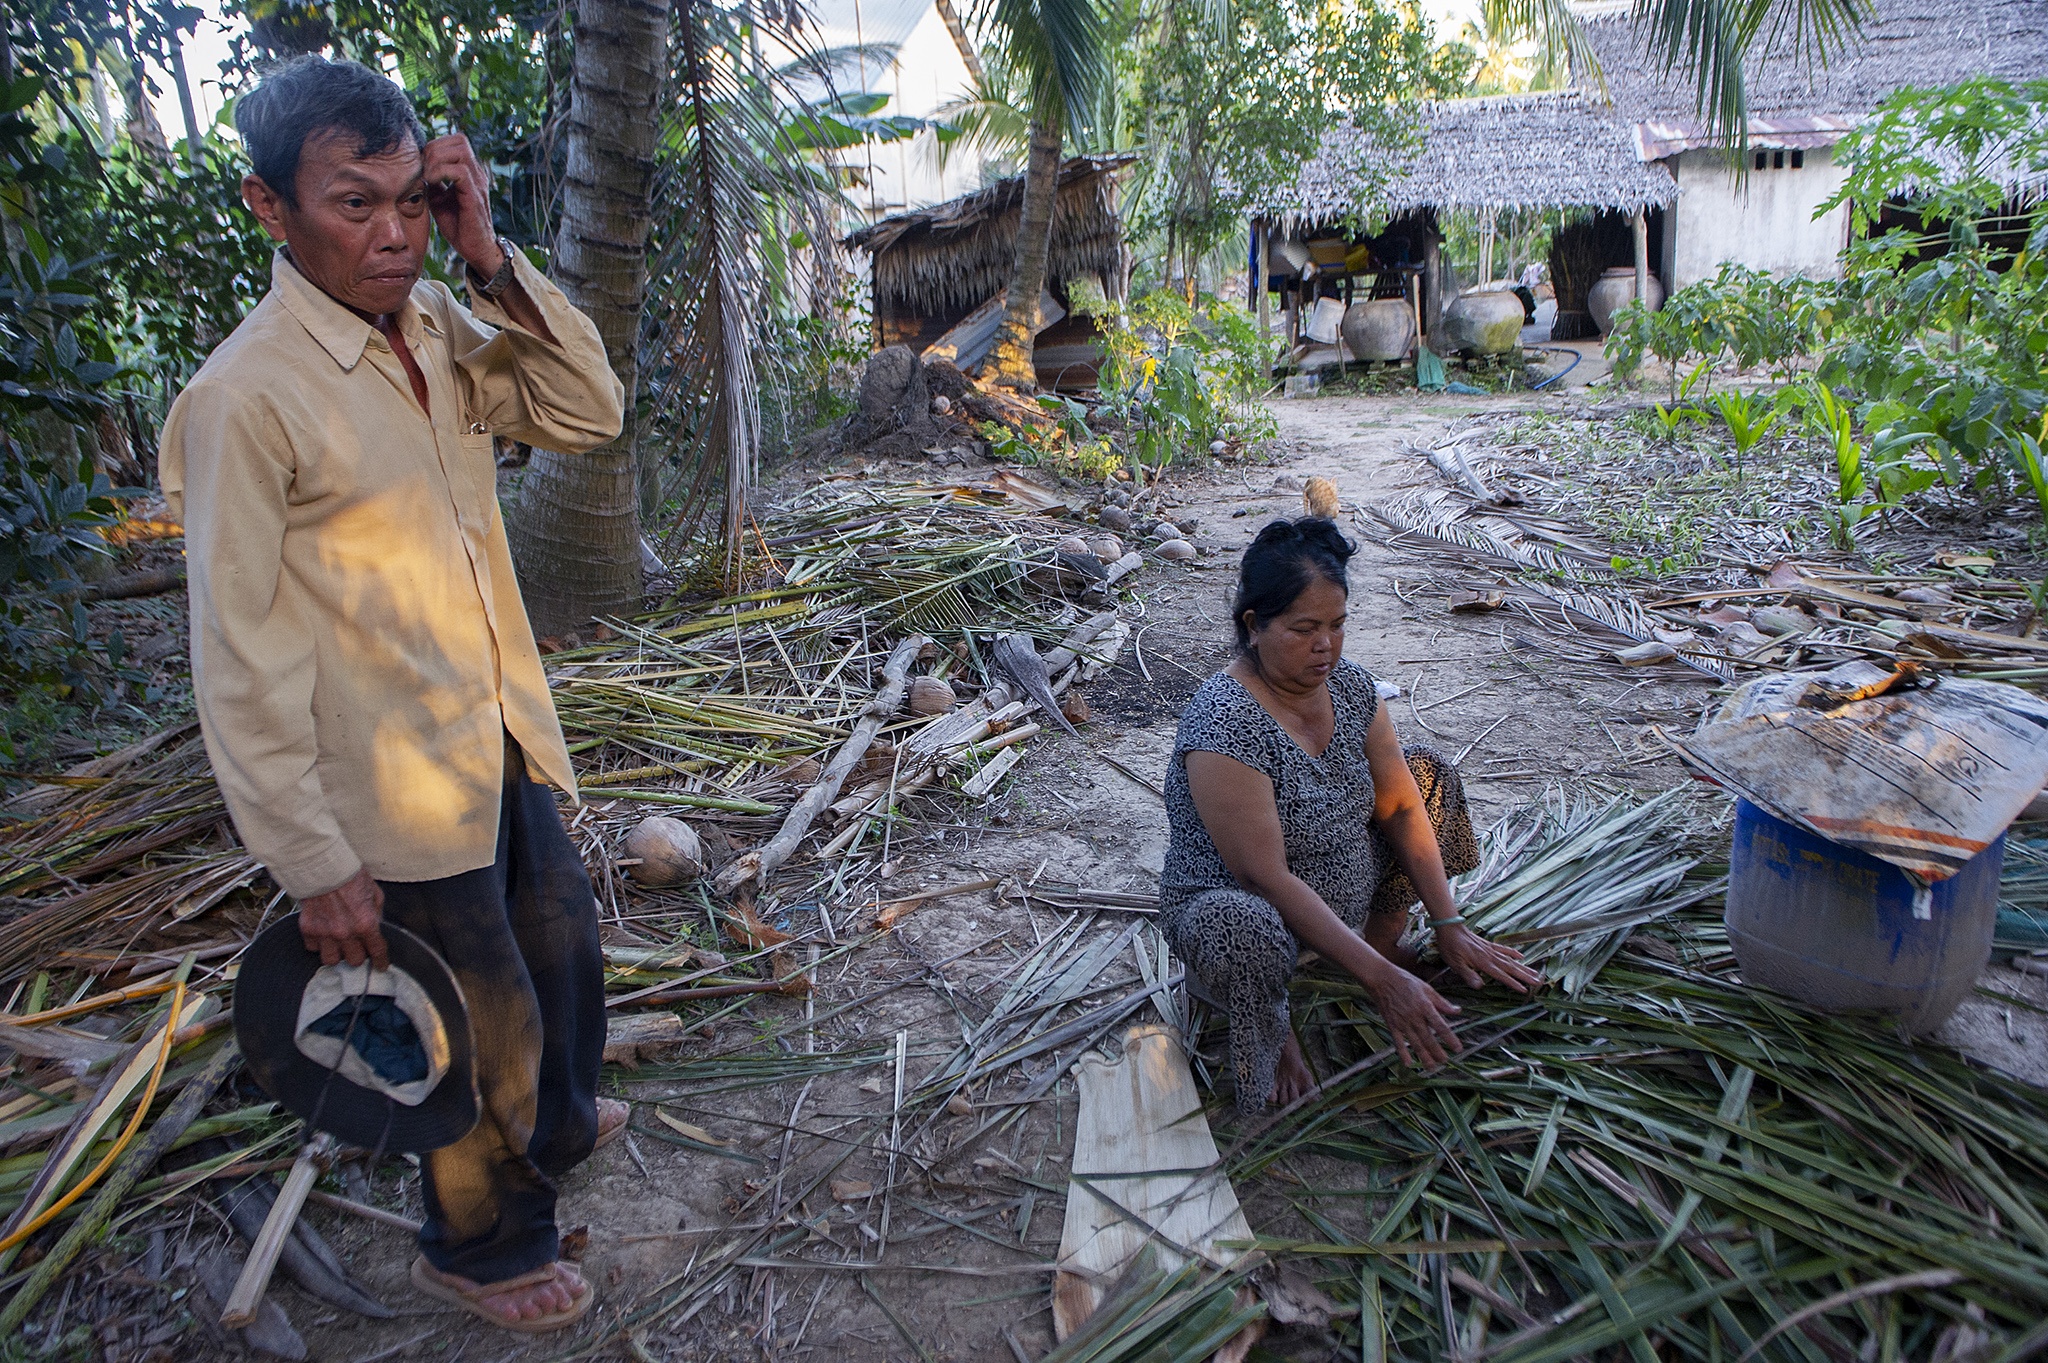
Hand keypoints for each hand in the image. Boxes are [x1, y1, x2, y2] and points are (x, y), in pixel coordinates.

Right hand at [299, 867, 388, 969]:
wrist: (323, 867)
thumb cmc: (350, 877)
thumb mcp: (375, 894)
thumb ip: (376, 914)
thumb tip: (376, 926)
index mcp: (366, 923)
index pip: (377, 951)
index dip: (381, 961)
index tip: (380, 965)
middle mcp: (346, 933)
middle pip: (354, 961)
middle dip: (358, 955)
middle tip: (357, 948)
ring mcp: (325, 933)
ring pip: (331, 961)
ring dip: (337, 954)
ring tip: (339, 945)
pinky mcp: (308, 929)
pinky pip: (313, 948)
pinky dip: (318, 944)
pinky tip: (323, 935)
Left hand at [422, 134, 502, 278]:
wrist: (476, 249)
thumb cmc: (459, 226)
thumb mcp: (438, 199)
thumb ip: (432, 182)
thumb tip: (417, 169)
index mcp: (468, 171)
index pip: (455, 141)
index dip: (435, 146)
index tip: (422, 164)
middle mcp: (476, 173)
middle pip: (459, 140)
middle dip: (435, 149)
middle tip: (423, 168)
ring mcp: (477, 183)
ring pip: (460, 150)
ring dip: (437, 159)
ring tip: (427, 176)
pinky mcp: (475, 196)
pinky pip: (460, 171)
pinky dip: (441, 172)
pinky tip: (431, 183)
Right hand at [1368, 966, 1461, 1067]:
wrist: (1381, 979)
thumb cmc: (1405, 981)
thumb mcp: (1426, 988)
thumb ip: (1442, 1002)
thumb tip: (1457, 1011)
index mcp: (1425, 1006)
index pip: (1440, 1026)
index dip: (1450, 1039)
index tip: (1458, 1049)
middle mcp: (1414, 1017)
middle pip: (1428, 1038)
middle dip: (1437, 1052)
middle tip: (1445, 1062)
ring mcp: (1402, 1022)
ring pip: (1415, 1043)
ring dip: (1424, 1056)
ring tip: (1432, 1067)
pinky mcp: (1392, 1025)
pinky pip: (1398, 1042)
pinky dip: (1403, 1053)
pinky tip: (1408, 1063)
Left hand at [1437, 924, 1544, 993]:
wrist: (1450, 927)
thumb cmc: (1450, 946)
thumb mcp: (1455, 964)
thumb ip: (1468, 975)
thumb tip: (1480, 986)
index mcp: (1483, 963)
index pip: (1501, 975)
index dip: (1513, 983)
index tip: (1524, 990)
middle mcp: (1490, 956)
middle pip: (1510, 968)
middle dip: (1525, 976)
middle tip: (1538, 981)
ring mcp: (1490, 949)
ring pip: (1510, 960)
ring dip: (1523, 967)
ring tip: (1535, 973)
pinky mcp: (1488, 945)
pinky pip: (1504, 949)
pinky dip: (1513, 953)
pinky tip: (1521, 956)